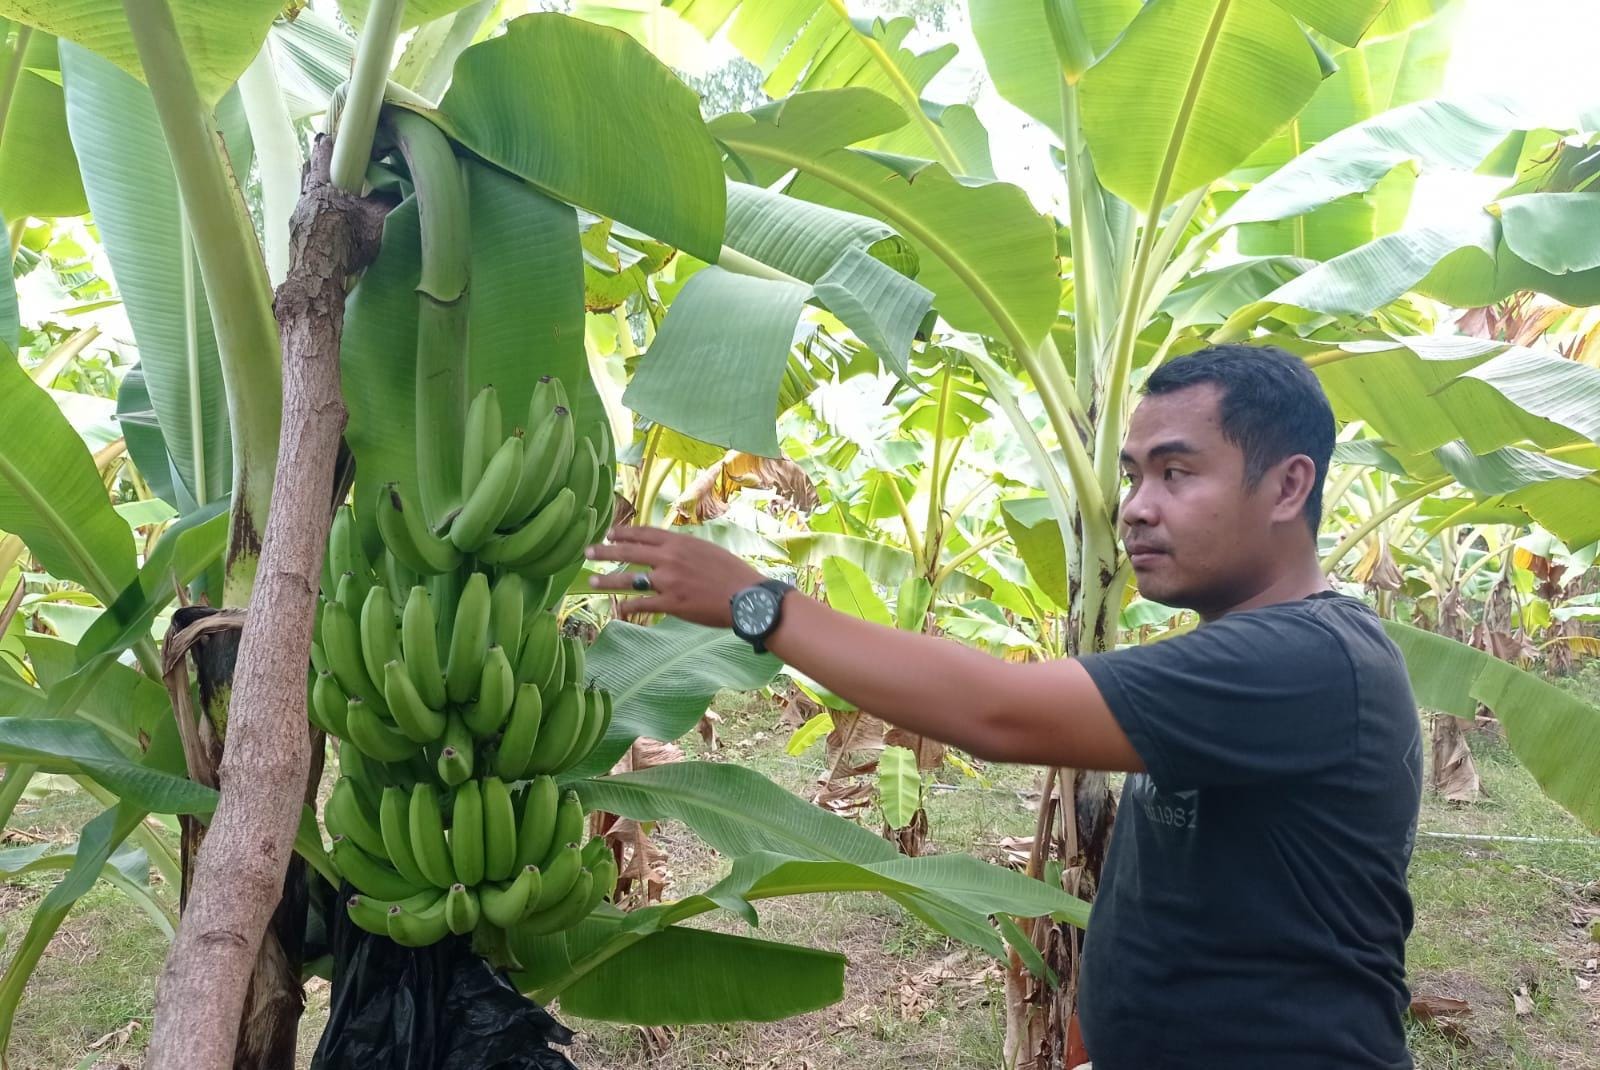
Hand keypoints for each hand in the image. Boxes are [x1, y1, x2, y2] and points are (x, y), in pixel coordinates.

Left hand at [585, 525, 765, 627]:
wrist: (747, 596)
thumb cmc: (733, 574)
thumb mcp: (707, 550)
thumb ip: (685, 550)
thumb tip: (669, 550)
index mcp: (679, 542)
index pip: (644, 533)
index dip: (624, 533)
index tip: (609, 533)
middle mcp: (670, 558)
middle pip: (629, 552)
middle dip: (605, 551)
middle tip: (588, 551)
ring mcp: (668, 581)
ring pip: (630, 578)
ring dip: (608, 580)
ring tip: (592, 580)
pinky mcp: (671, 603)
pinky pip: (643, 604)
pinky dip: (628, 606)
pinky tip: (619, 608)